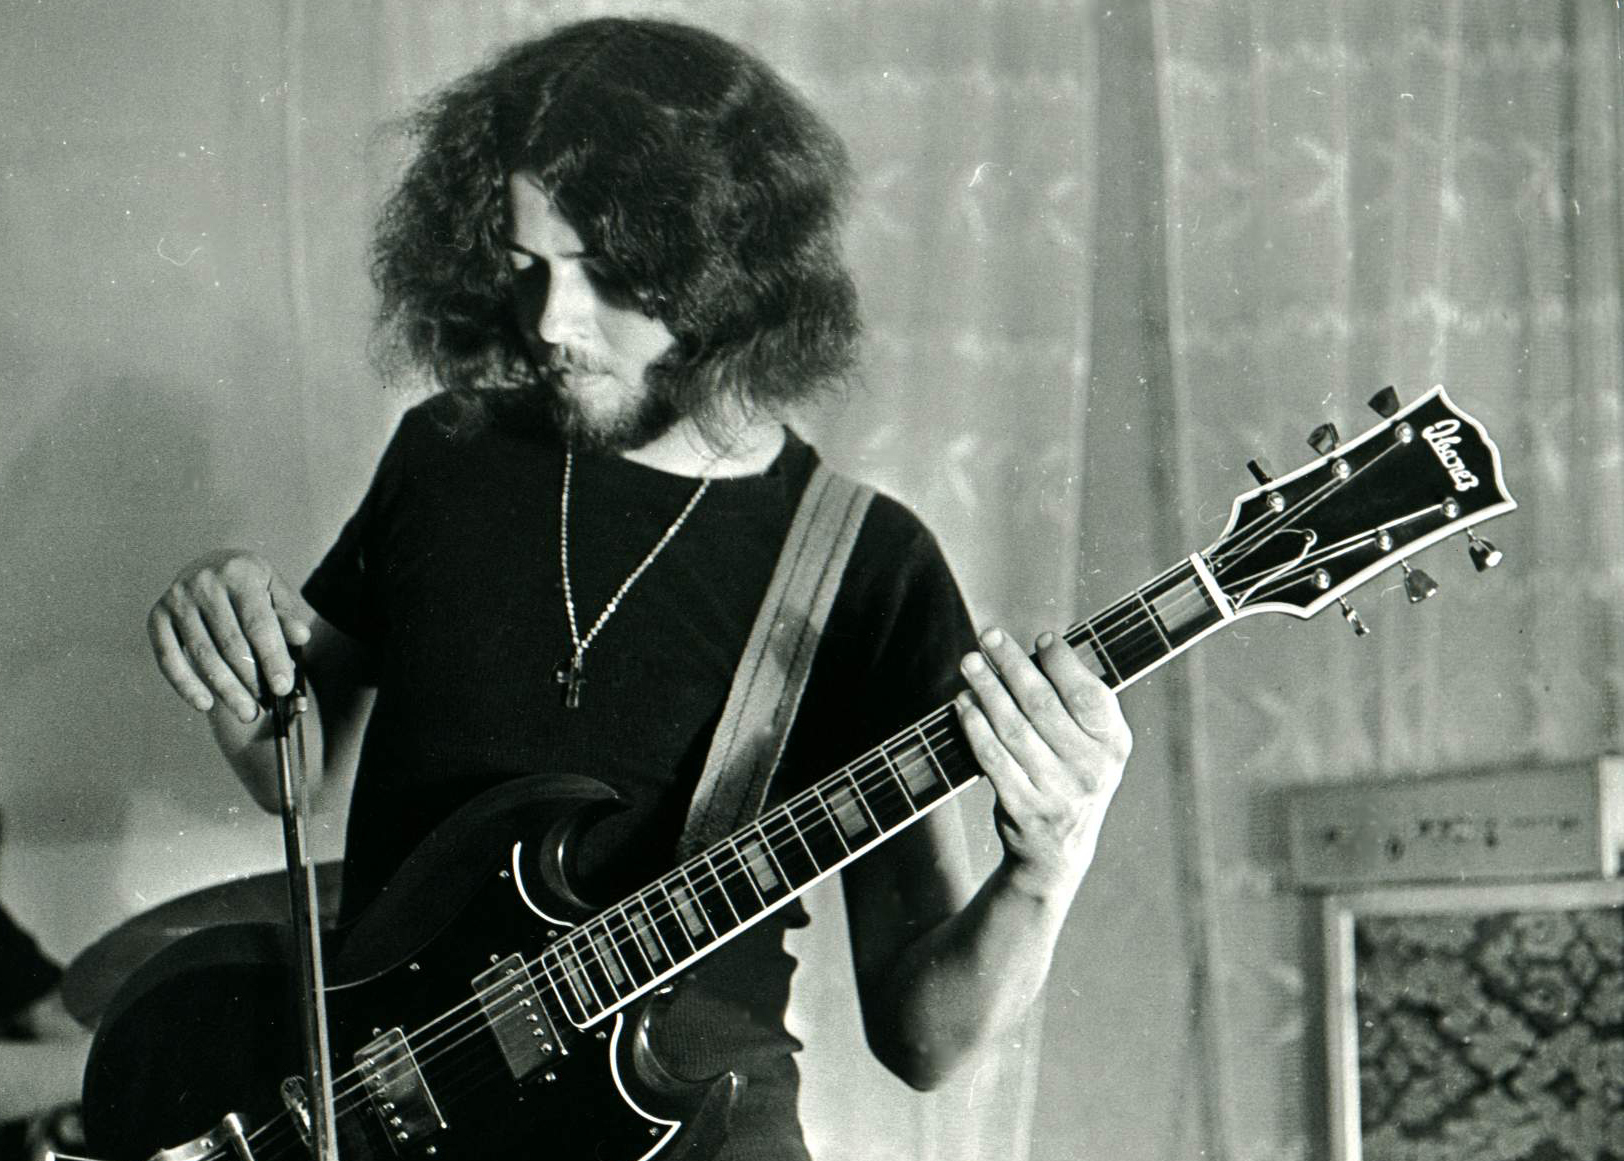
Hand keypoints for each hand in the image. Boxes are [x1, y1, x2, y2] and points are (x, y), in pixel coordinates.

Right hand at [147, 550, 310, 722]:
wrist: (211, 564)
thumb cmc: (250, 585)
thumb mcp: (275, 590)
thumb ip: (287, 614)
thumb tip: (301, 637)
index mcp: (240, 572)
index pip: (258, 624)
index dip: (272, 658)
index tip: (282, 688)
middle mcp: (204, 583)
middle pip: (230, 644)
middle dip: (250, 680)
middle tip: (265, 708)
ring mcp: (177, 599)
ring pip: (202, 655)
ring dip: (225, 690)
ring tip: (246, 713)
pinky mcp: (157, 616)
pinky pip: (168, 658)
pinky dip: (185, 685)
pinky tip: (205, 705)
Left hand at [952, 627, 1130, 901]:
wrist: (1058, 851)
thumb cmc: (1073, 775)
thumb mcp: (1094, 745)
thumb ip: (1080, 703)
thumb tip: (1042, 646)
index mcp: (1113, 745)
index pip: (1089, 695)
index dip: (1063, 662)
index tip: (1041, 637)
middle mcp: (1089, 769)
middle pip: (1042, 704)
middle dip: (1012, 664)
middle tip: (989, 637)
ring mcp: (1055, 791)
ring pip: (1012, 727)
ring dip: (987, 689)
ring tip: (970, 663)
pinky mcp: (1021, 806)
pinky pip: (992, 757)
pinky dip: (975, 726)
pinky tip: (964, 704)